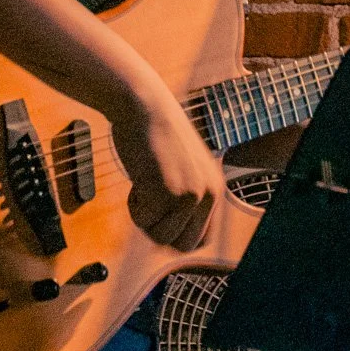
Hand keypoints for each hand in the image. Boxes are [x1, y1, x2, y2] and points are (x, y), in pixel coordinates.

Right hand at [109, 86, 222, 249]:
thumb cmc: (155, 135)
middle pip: (183, 245)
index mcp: (215, 189)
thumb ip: (185, 201)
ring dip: (144, 218)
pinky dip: (133, 206)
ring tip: (144, 186)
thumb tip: (170, 244)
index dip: (177, 235)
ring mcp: (191, 192)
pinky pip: (144, 221)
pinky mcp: (169, 190)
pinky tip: (138, 179)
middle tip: (148, 204)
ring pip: (161, 237)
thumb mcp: (184, 170)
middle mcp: (209, 193)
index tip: (160, 218)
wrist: (144, 105)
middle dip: (159, 231)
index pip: (202, 239)